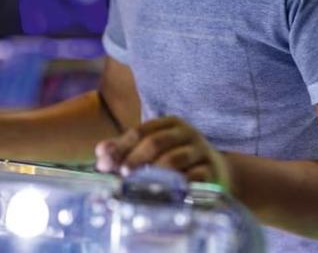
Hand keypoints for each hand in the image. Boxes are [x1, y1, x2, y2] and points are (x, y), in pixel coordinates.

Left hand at [94, 116, 230, 188]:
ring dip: (154, 172)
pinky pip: (195, 177)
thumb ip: (126, 149)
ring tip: (139, 185)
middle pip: (156, 142)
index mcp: (169, 124)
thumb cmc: (178, 158)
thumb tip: (100, 153)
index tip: (104, 162)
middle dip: (136, 158)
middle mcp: (186, 133)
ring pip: (175, 159)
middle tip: (122, 174)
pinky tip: (166, 194)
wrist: (217, 170)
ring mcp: (200, 151)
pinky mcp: (213, 171)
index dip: (121, 146)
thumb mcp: (154, 148)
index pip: (141, 131)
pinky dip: (179, 185)